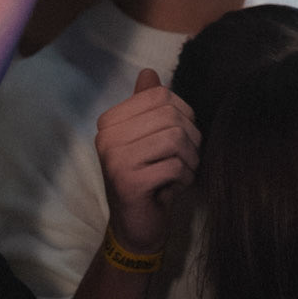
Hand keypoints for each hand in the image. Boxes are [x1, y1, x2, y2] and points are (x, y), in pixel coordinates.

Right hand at [95, 67, 199, 256]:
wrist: (136, 226)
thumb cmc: (147, 176)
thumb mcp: (147, 137)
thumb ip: (146, 105)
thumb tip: (148, 72)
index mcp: (109, 122)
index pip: (159, 94)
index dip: (183, 111)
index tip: (181, 134)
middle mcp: (106, 138)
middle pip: (169, 115)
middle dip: (191, 136)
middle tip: (188, 157)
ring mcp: (115, 160)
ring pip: (174, 138)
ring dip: (190, 158)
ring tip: (184, 170)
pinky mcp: (128, 183)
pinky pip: (174, 165)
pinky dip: (185, 177)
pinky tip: (177, 186)